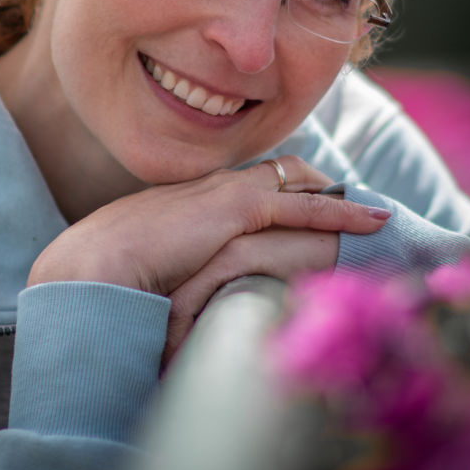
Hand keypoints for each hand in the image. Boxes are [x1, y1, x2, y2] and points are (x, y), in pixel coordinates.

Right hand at [27, 155, 390, 354]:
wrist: (94, 265)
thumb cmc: (109, 274)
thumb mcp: (150, 265)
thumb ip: (175, 265)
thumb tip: (185, 295)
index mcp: (191, 197)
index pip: (249, 184)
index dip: (285, 190)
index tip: (311, 204)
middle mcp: (212, 186)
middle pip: (281, 173)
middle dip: (319, 186)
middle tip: (353, 207)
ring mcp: (226, 192)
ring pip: (298, 184)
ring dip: (339, 200)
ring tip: (375, 216)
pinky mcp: (238, 208)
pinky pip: (303, 206)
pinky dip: (340, 213)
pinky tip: (369, 224)